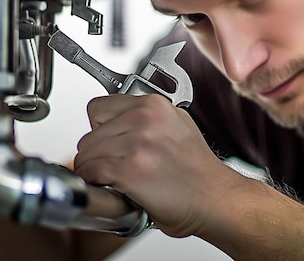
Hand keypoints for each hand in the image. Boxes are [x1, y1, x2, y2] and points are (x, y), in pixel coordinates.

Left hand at [73, 93, 235, 237]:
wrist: (215, 198)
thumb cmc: (198, 170)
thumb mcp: (178, 124)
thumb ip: (148, 116)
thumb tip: (120, 119)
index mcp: (154, 106)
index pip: (99, 107)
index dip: (100, 128)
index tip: (106, 139)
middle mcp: (144, 120)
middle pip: (89, 132)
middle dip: (95, 151)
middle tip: (109, 163)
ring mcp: (137, 144)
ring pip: (87, 152)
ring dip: (92, 168)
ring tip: (108, 177)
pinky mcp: (129, 170)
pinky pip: (92, 171)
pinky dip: (94, 181)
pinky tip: (108, 186)